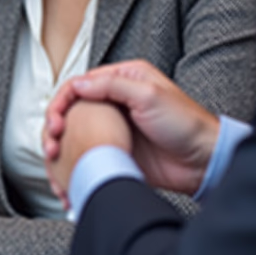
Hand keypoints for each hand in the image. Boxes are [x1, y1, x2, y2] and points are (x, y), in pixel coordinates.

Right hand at [44, 61, 219, 195]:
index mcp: (123, 80)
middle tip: (52, 142)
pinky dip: (74, 164)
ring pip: (75, 134)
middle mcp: (115, 101)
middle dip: (55, 126)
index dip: (61, 102)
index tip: (56, 122)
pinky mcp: (116, 150)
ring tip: (55, 162)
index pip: (79, 85)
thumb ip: (112, 86)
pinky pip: (87, 154)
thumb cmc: (186, 124)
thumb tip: (78, 84)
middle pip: (72, 109)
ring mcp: (114, 127)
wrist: (203, 162)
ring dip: (61, 148)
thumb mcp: (150, 96)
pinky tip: (68, 174)